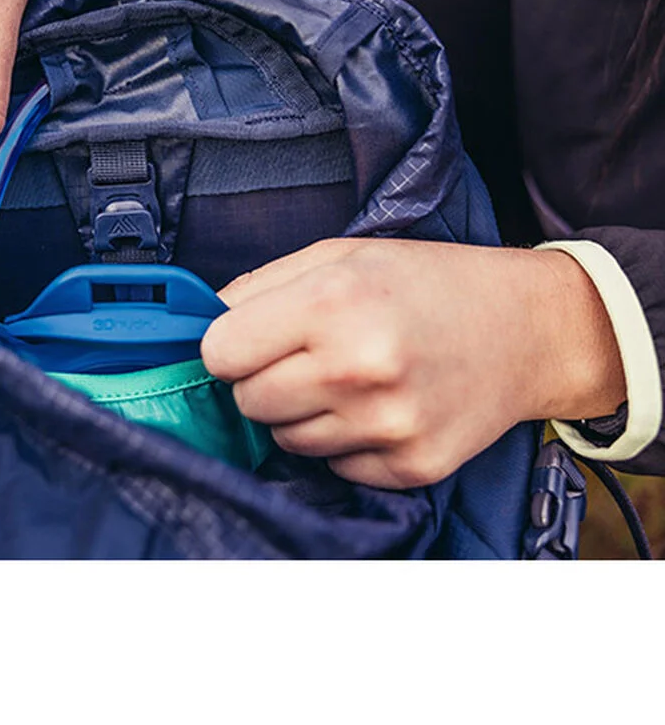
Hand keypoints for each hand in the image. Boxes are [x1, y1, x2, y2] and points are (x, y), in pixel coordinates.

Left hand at [200, 237, 625, 487]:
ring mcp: (388, 424)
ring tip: (351, 378)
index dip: (231, 346)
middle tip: (309, 356)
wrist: (526, 328)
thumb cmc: (426, 284)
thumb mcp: (340, 255)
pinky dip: (347, 443)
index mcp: (333, 302)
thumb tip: (198, 328)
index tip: (254, 339)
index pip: (220, 353)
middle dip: (264, 380)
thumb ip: (260, 288)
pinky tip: (381, 407)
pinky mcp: (412, 467)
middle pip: (248, 402)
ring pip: (287, 442)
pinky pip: (335, 468)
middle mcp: (358, 367)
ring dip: (304, 414)